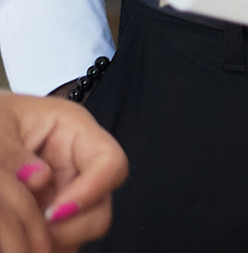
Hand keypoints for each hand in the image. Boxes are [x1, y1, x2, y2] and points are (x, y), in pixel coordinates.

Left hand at [0, 92, 125, 249]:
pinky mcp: (49, 218)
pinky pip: (58, 242)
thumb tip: (39, 178)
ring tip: (18, 235)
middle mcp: (75, 166)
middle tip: (33, 232)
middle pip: (101, 206)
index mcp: (73, 131)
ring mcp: (63, 194)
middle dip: (70, 227)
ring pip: (81, 231)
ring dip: (54, 241)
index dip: (92, 190)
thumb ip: (12, 152)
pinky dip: (39, 246)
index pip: (110, 162)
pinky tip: (18, 239)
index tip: (53, 212)